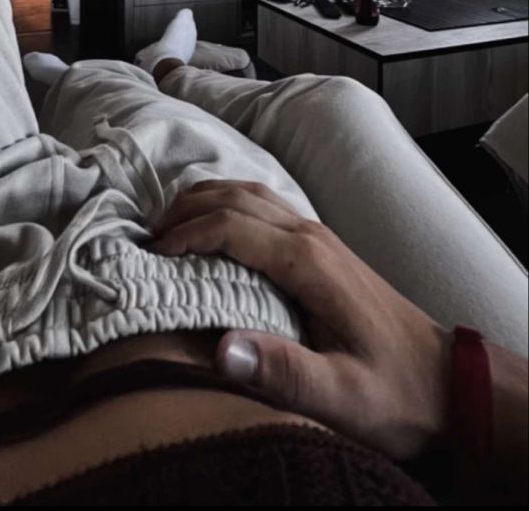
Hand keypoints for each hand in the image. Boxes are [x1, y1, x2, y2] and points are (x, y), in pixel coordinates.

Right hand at [154, 180, 450, 460]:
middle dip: (185, 209)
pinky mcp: (321, 249)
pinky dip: (228, 205)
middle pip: (237, 198)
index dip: (186, 234)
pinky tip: (212, 225)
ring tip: (166, 226)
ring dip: (205, 200)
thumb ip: (284, 374)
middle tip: (145, 237)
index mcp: (310, 263)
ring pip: (252, 194)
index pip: (232, 226)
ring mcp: (319, 238)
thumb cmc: (395, 394)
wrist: (447, 384)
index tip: (150, 256)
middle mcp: (312, 237)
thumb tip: (221, 349)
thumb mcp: (342, 397)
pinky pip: (265, 208)